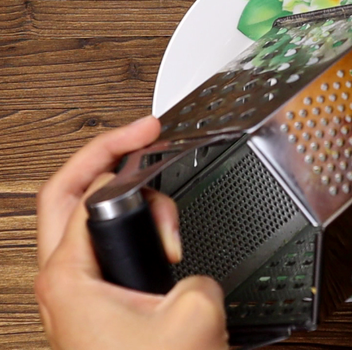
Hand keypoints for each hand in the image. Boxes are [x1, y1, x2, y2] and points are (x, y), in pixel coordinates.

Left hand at [35, 116, 228, 349]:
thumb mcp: (194, 312)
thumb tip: (188, 276)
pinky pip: (107, 251)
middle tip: (139, 138)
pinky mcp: (97, 308)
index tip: (145, 131)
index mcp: (70, 275)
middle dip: (106, 159)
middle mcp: (64, 283)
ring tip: (158, 203)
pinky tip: (157, 235)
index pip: (81, 187)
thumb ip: (195, 272)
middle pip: (68, 196)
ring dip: (126, 204)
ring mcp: (77, 296)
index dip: (118, 149)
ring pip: (88, 224)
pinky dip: (133, 234)